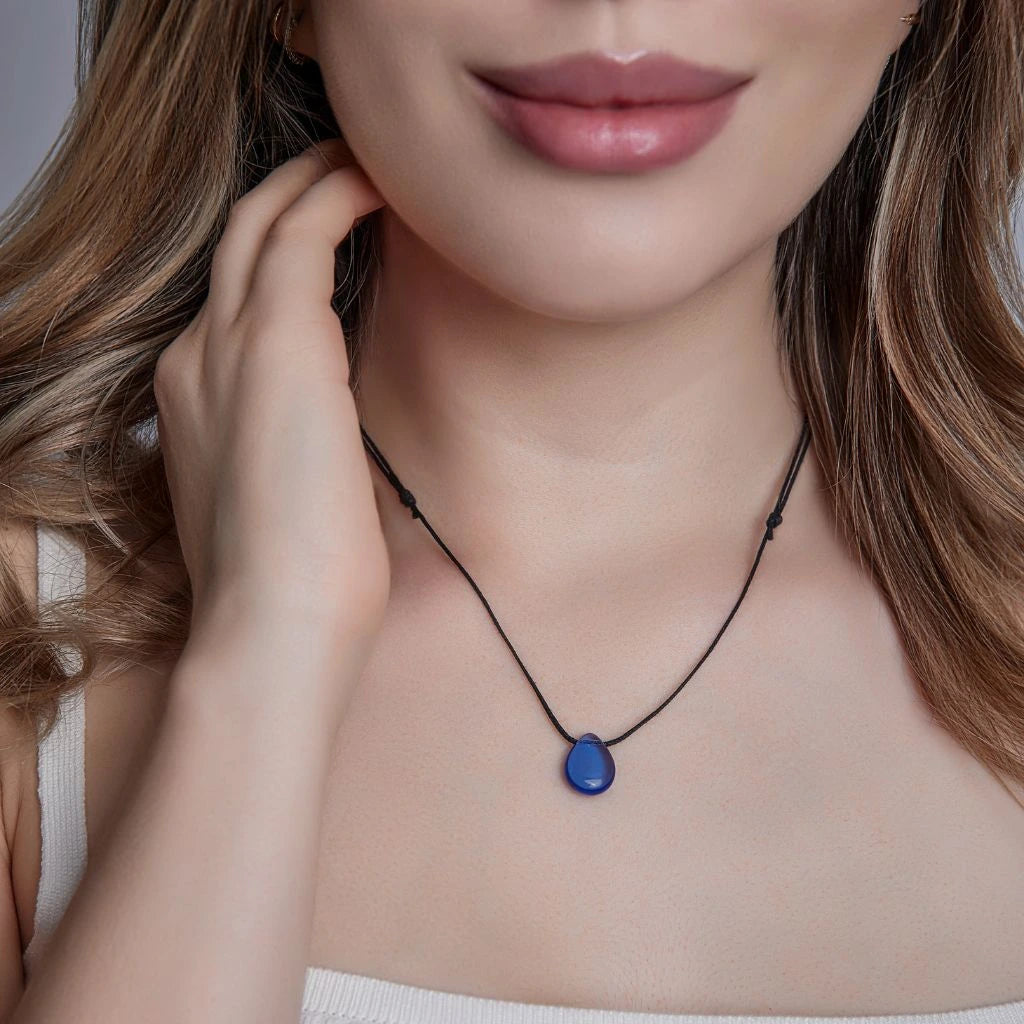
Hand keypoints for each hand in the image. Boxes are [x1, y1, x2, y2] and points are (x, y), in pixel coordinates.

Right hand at [153, 140, 390, 657]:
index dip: (280, 256)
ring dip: (314, 181)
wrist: (274, 625)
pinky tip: (379, 186)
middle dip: (288, 195)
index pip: (233, 300)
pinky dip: (338, 197)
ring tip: (365, 161)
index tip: (328, 235)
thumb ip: (291, 447)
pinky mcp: (275, 341)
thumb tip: (330, 433)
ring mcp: (226, 345)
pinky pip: (301, 232)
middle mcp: (195, 359)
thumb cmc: (295, 584)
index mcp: (196, 401)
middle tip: (343, 168)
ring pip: (261, 222)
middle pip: (237, 243)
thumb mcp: (282, 500)